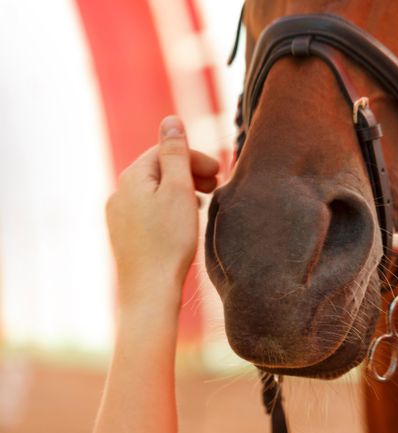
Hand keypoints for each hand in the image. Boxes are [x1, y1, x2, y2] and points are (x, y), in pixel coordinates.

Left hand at [106, 116, 218, 314]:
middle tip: (217, 187)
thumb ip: (176, 153)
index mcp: (133, 177)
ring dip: (182, 191)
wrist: (149, 290)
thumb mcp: (179, 190)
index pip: (166, 152)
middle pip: (160, 171)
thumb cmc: (169, 240)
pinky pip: (150, 211)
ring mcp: (119, 216)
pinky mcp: (125, 236)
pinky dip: (170, 209)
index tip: (220, 172)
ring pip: (155, 192)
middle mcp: (120, 193)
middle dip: (190, 173)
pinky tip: (184, 223)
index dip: (196, 158)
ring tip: (204, 204)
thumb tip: (170, 120)